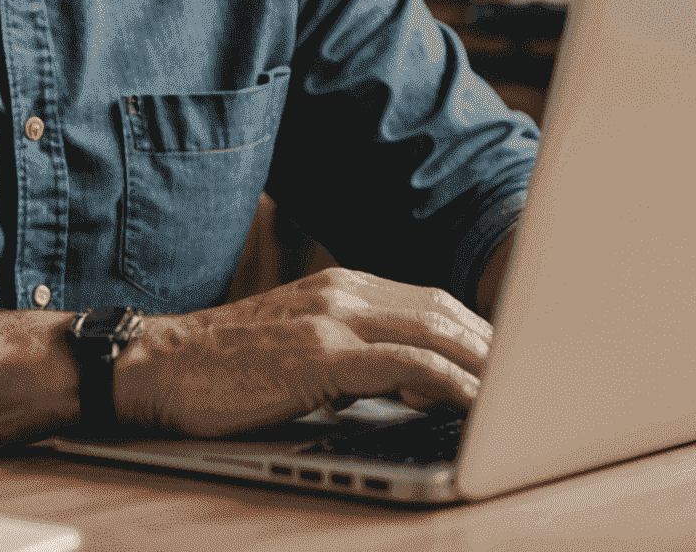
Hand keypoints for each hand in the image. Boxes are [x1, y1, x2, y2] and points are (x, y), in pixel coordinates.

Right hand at [112, 267, 491, 438]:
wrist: (158, 367)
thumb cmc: (225, 370)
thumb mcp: (298, 349)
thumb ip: (353, 354)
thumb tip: (417, 390)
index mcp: (340, 288)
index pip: (431, 303)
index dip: (479, 333)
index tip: (514, 363)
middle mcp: (343, 292)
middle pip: (445, 312)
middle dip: (496, 348)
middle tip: (537, 385)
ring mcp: (331, 318)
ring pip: (435, 331)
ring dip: (486, 365)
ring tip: (522, 398)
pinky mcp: (319, 355)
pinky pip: (406, 365)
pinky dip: (451, 384)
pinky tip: (476, 407)